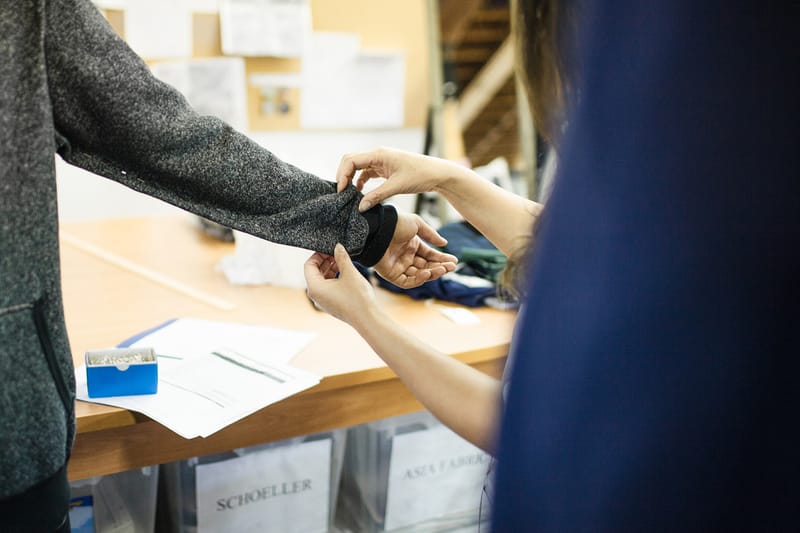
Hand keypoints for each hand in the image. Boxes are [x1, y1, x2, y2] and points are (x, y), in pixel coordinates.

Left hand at [304, 243, 376, 325]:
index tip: (329, 249)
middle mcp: (315, 296)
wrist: (368, 319)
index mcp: (314, 288)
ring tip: (343, 262)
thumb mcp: (349, 272)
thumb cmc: (357, 298)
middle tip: (337, 253)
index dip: (318, 255)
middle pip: (314, 273)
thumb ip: (342, 257)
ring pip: (322, 280)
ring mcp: (323, 302)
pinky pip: (328, 288)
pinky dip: (334, 279)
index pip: (309, 265)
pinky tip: (345, 274)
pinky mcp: (331, 305)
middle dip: (325, 261)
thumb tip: (337, 247)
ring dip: (330, 269)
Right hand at [336, 147, 469, 211]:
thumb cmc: (420, 175)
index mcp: (379, 154)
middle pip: (351, 161)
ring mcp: (381, 161)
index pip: (351, 160)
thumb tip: (360, 207)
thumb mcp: (397, 187)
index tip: (341, 190)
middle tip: (340, 192)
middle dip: (343, 175)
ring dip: (351, 178)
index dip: (342, 174)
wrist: (437, 174)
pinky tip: (360, 192)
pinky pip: (367, 172)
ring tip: (348, 194)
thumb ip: (377, 196)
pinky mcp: (385, 168)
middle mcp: (378, 154)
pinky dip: (361, 181)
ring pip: (358, 166)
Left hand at [372, 211, 457, 288]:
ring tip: (442, 269)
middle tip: (451, 267)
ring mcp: (398, 267)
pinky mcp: (391, 275)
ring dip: (432, 274)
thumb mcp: (416, 224)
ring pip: (419, 275)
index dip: (442, 259)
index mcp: (411, 245)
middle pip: (426, 267)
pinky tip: (427, 273)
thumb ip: (431, 235)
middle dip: (439, 267)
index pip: (430, 255)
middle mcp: (406, 257)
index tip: (454, 261)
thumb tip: (444, 243)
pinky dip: (418, 280)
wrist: (377, 229)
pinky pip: (407, 282)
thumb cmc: (394, 223)